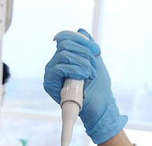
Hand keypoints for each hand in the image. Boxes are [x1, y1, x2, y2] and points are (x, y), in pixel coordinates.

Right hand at [43, 28, 127, 144]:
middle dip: (85, 54)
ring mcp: (51, 73)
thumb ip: (88, 47)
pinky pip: (60, 67)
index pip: (65, 38)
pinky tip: (84, 78)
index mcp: (64, 57)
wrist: (100, 108)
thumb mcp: (96, 62)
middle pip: (65, 44)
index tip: (97, 51)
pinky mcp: (50, 83)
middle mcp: (55, 63)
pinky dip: (76, 70)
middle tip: (94, 68)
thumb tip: (81, 31)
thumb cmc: (98, 88)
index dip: (81, 40)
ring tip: (91, 75)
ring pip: (64, 54)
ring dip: (83, 64)